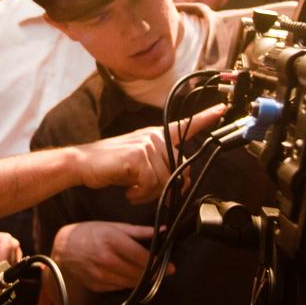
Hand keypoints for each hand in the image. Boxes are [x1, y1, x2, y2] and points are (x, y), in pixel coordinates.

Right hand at [52, 221, 161, 292]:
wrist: (65, 248)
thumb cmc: (90, 233)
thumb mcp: (113, 226)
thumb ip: (139, 231)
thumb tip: (162, 230)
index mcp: (112, 240)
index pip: (141, 257)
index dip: (157, 263)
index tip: (170, 267)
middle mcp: (106, 259)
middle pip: (138, 272)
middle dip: (152, 273)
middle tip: (161, 271)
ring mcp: (100, 274)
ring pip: (131, 283)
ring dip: (142, 280)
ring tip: (146, 273)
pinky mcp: (97, 285)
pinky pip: (120, 287)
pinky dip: (127, 283)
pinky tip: (128, 275)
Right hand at [75, 103, 225, 203]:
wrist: (83, 164)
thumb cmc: (110, 166)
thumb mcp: (139, 162)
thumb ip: (160, 166)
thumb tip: (179, 183)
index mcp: (155, 135)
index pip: (184, 125)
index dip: (205, 118)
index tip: (222, 109)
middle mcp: (154, 137)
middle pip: (178, 171)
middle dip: (166, 189)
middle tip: (144, 193)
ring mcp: (147, 145)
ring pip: (165, 181)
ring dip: (149, 195)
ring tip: (133, 191)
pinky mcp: (139, 157)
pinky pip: (152, 185)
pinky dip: (141, 195)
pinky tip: (129, 193)